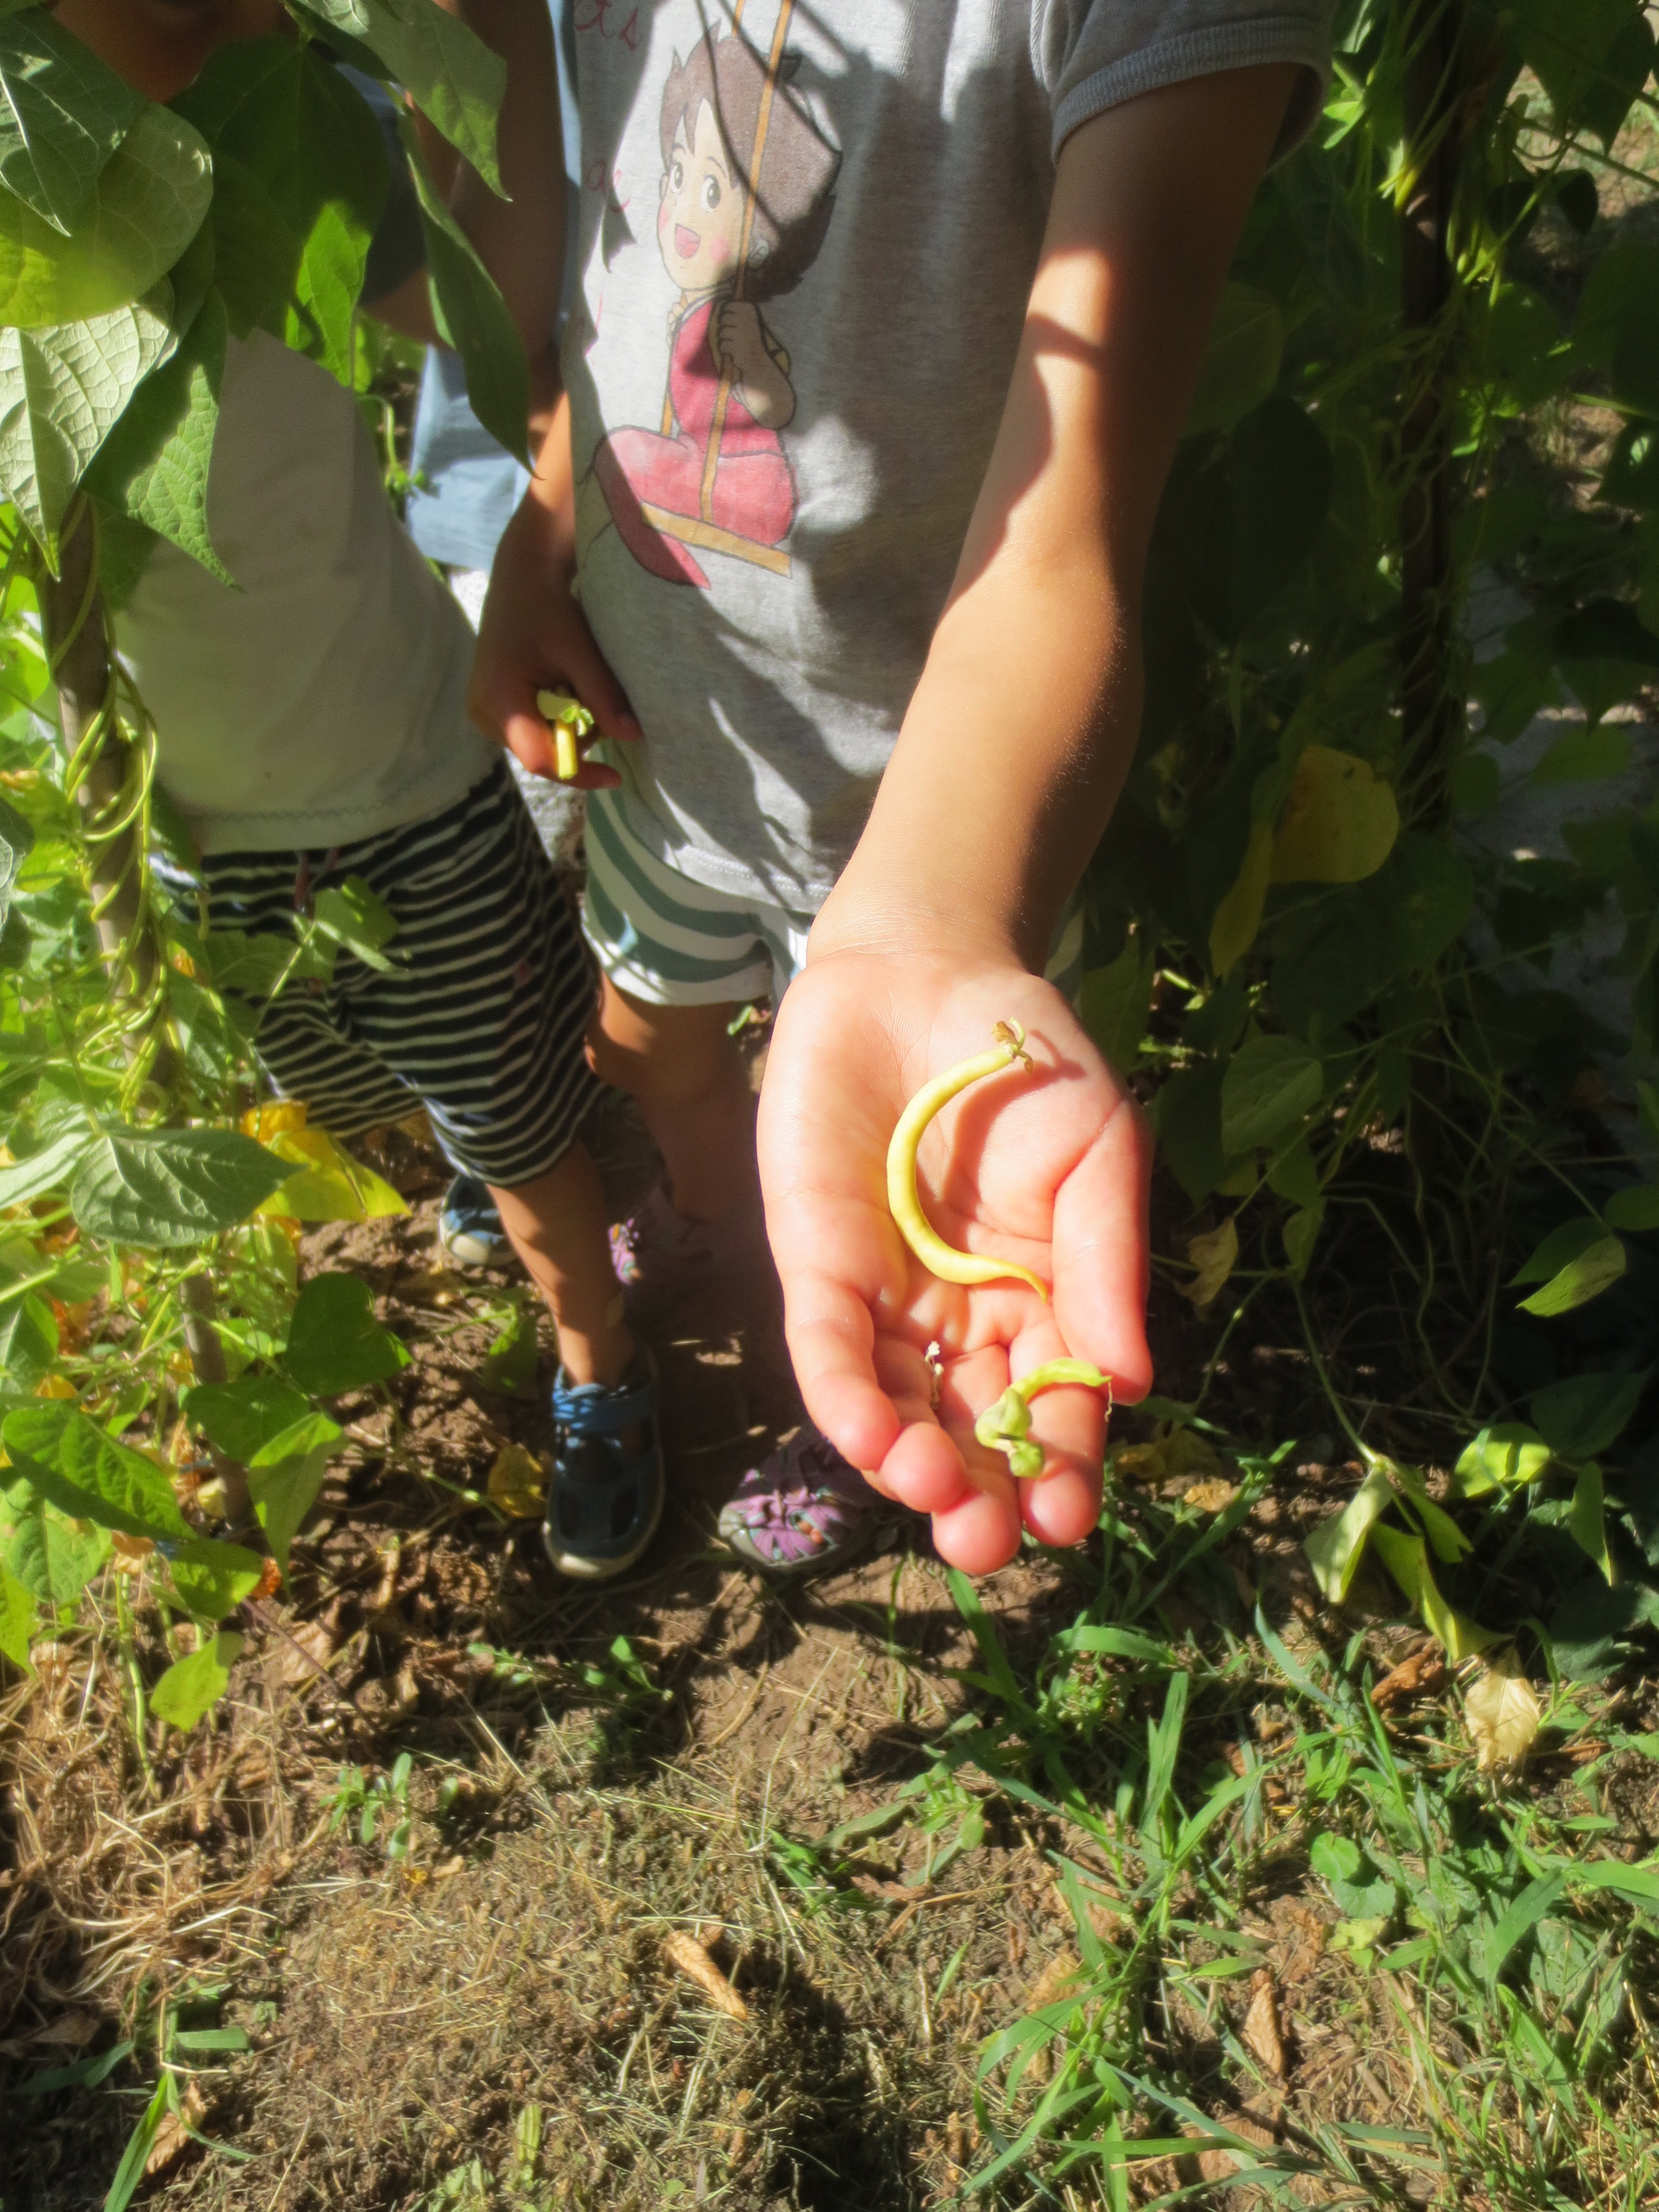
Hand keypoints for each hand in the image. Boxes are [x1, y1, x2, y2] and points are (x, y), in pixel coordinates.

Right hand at [467, 482, 642, 789]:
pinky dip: (554, 718)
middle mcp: (483, 714)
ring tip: (575, 684)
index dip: (579, 773)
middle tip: (595, 701)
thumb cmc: (547, 607)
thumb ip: (603, 696)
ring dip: (566, 728)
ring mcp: (483, 713)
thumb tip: (634, 736)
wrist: (522, 578)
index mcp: (499, 699)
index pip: (540, 758)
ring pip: (537, 744)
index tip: (614, 778)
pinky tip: (560, 686)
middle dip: (575, 740)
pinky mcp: (490, 709)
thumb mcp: (579, 650)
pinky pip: (530, 730)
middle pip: (539, 754)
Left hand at [711, 299, 766, 379]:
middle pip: (723, 318)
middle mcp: (744, 319)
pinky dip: (725, 349)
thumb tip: (721, 304)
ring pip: (722, 332)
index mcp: (749, 309)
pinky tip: (733, 350)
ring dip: (725, 338)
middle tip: (733, 333)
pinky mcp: (734, 347)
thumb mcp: (751, 319)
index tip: (732, 319)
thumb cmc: (755, 338)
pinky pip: (722, 345)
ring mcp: (739, 334)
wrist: (760, 358)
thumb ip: (739, 310)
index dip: (727, 313)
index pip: (729, 305)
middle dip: (725, 326)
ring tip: (733, 343)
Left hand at [757, 947, 1151, 1574]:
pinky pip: (830, 1350)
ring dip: (914, 1466)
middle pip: (972, 1430)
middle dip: (980, 1495)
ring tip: (937, 1496)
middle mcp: (963, 1320)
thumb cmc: (1025, 1059)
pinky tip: (874, 1442)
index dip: (1060, 1466)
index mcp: (1044, 1300)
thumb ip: (1109, 1259)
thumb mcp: (1098, 1147)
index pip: (1054, 1404)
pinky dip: (848, 1400)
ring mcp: (888, 1299)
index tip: (1067, 1520)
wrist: (924, 970)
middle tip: (988, 1541)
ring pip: (898, 1410)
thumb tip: (1134, 1384)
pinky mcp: (816, 1264)